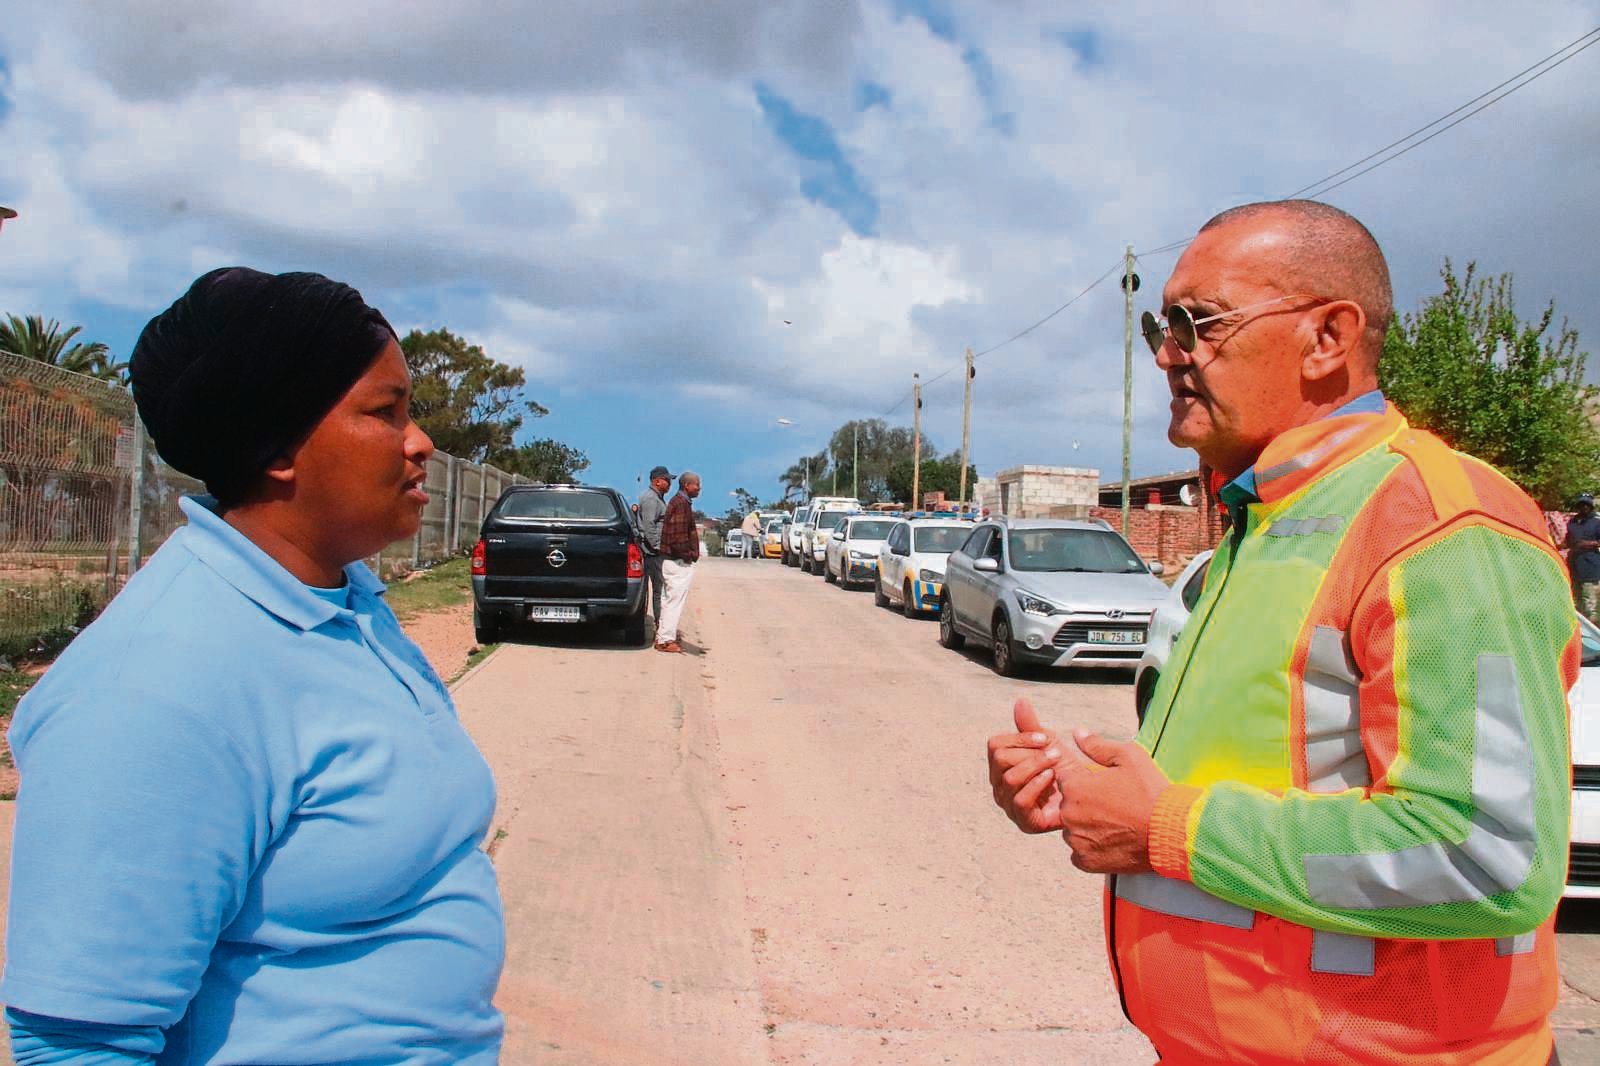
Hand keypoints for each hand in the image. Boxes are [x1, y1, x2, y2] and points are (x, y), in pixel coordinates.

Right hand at [987, 699, 1072, 833]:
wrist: (1087, 801)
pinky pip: (1020, 799)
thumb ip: (1031, 727)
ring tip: (1055, 763)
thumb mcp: (1049, 746)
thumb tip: (1020, 701)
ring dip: (1035, 766)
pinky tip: (1053, 779)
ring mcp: (1009, 804)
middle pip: (1000, 759)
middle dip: (1030, 752)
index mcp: (1002, 765)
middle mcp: (1000, 785)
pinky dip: (1037, 785)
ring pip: (1009, 778)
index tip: (1045, 738)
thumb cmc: (1065, 772)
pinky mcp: (1024, 821)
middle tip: (1054, 752)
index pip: (995, 744)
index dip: (1020, 738)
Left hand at [1056, 731, 1170, 873]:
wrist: (1171, 831)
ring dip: (1087, 827)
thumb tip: (1078, 733)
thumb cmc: (1151, 792)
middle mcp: (1069, 814)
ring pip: (1073, 830)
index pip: (1067, 781)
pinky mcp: (1086, 861)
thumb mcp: (1129, 757)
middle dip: (1086, 805)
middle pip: (1069, 806)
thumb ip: (1098, 746)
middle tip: (1114, 808)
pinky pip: (1079, 853)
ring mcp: (1076, 840)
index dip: (1086, 783)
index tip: (1106, 788)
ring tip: (1116, 826)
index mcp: (1075, 787)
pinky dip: (1092, 849)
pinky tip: (1112, 842)